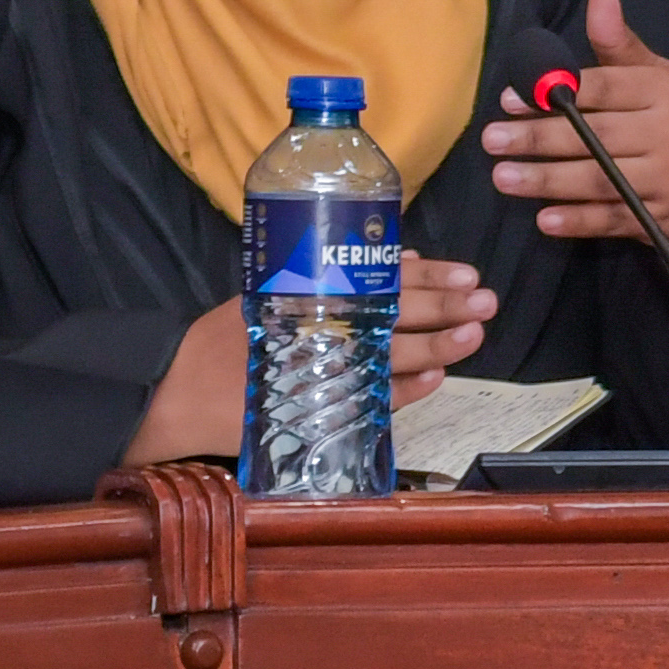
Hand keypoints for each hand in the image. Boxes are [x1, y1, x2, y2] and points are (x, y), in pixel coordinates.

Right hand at [120, 256, 491, 467]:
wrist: (182, 390)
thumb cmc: (234, 336)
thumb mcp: (279, 289)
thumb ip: (341, 274)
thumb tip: (406, 258)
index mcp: (312, 296)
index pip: (380, 283)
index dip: (430, 278)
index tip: (467, 274)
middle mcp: (321, 331)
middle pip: (395, 316)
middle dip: (447, 307)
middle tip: (486, 300)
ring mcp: (323, 372)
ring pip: (393, 357)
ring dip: (439, 346)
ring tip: (475, 333)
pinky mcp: (320, 410)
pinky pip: (374, 400)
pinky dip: (408, 389)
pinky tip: (437, 378)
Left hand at [483, 0, 668, 264]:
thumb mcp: (662, 77)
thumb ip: (620, 44)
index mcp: (665, 91)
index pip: (602, 89)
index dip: (553, 94)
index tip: (510, 100)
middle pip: (594, 137)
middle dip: (538, 139)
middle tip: (491, 140)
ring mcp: (668, 181)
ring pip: (599, 180)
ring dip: (547, 181)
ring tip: (503, 177)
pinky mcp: (662, 220)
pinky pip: (614, 220)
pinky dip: (579, 221)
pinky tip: (545, 220)